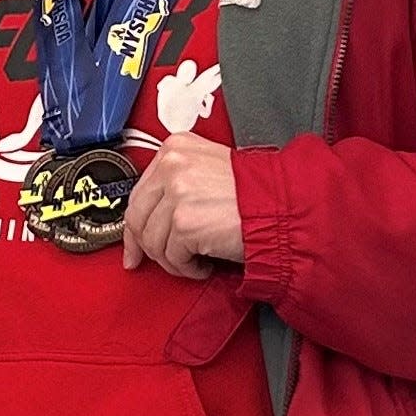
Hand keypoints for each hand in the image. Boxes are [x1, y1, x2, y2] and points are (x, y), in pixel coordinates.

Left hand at [122, 132, 243, 278]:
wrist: (280, 204)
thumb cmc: (252, 191)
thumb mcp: (208, 168)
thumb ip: (177, 182)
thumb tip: (149, 218)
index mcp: (175, 148)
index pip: (139, 191)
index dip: (137, 223)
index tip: (135, 243)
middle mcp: (172, 165)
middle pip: (138, 217)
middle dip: (148, 246)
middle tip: (162, 260)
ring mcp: (177, 193)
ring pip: (153, 242)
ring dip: (173, 259)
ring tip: (195, 258)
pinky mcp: (185, 222)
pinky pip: (172, 257)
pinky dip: (187, 268)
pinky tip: (204, 262)